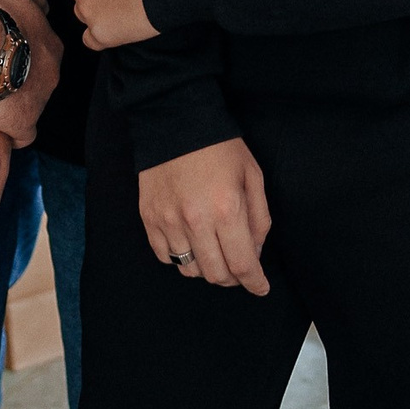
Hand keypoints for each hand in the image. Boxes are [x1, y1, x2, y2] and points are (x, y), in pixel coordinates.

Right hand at [0, 0, 61, 148]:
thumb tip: (43, 3)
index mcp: (51, 47)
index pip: (42, 55)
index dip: (22, 57)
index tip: (1, 56)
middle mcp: (52, 74)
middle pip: (37, 81)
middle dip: (19, 81)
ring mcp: (40, 101)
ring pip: (30, 106)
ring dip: (12, 104)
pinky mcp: (23, 123)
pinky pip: (23, 134)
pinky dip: (12, 132)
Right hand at [137, 138, 272, 295]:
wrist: (175, 120)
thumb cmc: (220, 147)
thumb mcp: (252, 176)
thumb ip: (259, 218)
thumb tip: (255, 253)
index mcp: (227, 209)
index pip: (242, 264)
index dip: (255, 283)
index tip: (260, 288)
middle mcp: (196, 221)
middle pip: (216, 274)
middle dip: (233, 279)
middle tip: (240, 269)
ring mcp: (168, 222)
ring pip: (189, 270)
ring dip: (207, 268)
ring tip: (215, 250)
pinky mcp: (148, 219)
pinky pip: (166, 257)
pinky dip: (181, 258)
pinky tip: (191, 242)